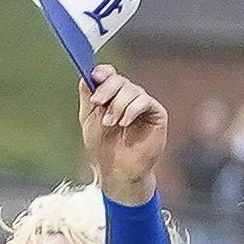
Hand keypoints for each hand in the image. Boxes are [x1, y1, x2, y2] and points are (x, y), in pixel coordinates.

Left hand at [80, 64, 165, 205]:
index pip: (110, 74)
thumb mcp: (89, 118)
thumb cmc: (103, 147)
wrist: (116, 170)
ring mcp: (143, 104)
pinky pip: (145, 102)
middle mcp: (129, 96)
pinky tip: (124, 123)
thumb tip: (87, 75)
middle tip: (97, 103)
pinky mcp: (157, 114)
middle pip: (119, 80)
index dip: (103, 72)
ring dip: (117, 105)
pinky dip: (132, 110)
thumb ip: (88, 96)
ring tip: (110, 123)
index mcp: (112, 95)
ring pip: (132, 90)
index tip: (94, 77)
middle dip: (106, 90)